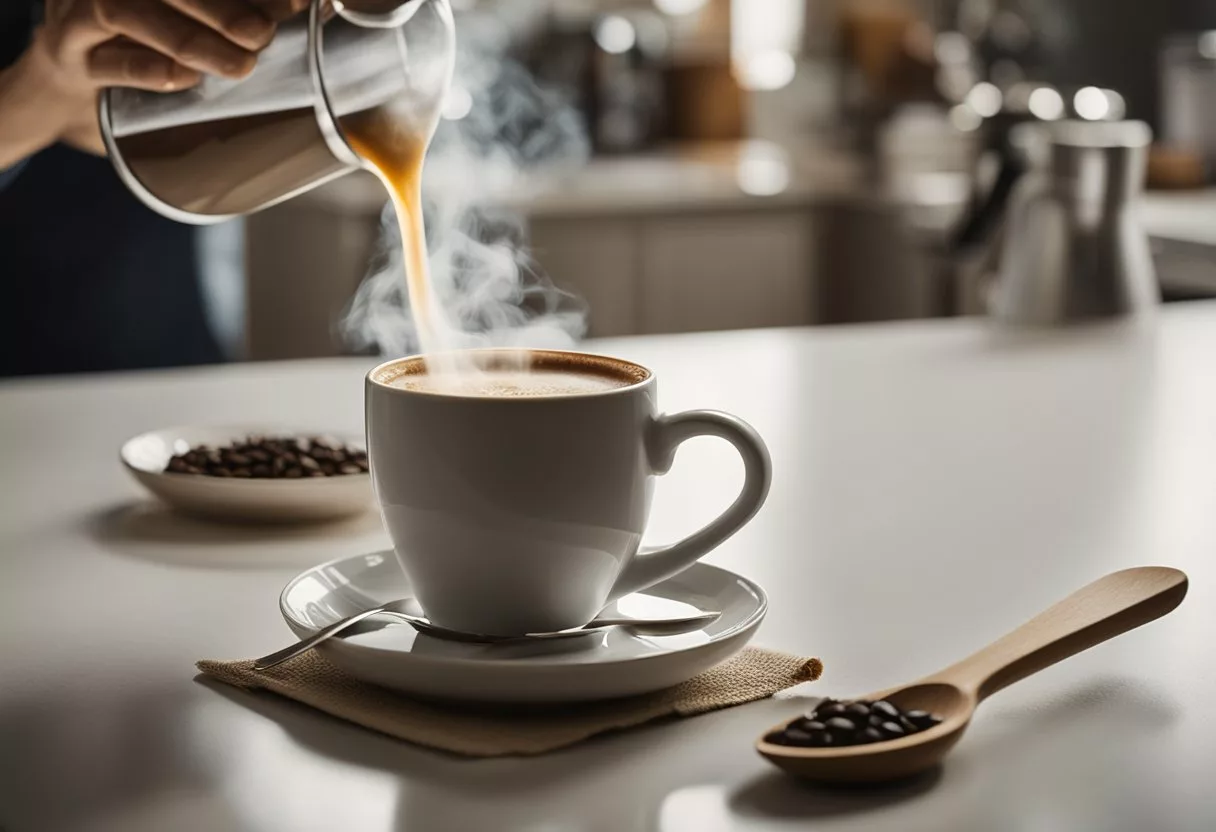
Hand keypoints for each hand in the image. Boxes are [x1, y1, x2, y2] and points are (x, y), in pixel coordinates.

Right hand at [0, 0, 308, 163]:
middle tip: (263, 33)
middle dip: (220, 6)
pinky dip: (143, 67)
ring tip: (241, 64)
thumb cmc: (141, 45)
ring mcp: (81, 12)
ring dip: (189, 38)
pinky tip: (182, 78)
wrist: (66, 80)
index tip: (293, 4)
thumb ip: (235, 18)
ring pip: (129, 12)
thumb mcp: (187, 23)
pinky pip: (103, 60)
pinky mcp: (67, 55)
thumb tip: (306, 13)